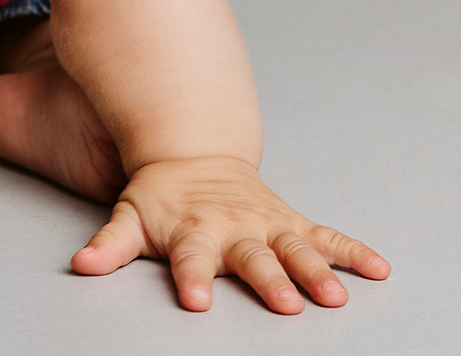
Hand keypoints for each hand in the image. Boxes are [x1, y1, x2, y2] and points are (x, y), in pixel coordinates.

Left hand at [72, 156, 389, 313]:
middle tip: (286, 305)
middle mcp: (235, 230)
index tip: (195, 301)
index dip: (191, 279)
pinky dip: (354, 251)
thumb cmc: (161, 199)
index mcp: (194, 233)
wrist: (192, 155)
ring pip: (296, 250)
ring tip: (336, 296)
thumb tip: (80, 266)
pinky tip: (380, 269)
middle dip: (269, 281)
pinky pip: (327, 237)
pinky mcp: (292, 223)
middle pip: (253, 259)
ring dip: (317, 271)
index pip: (190, 260)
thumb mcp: (129, 216)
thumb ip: (109, 245)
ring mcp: (267, 225)